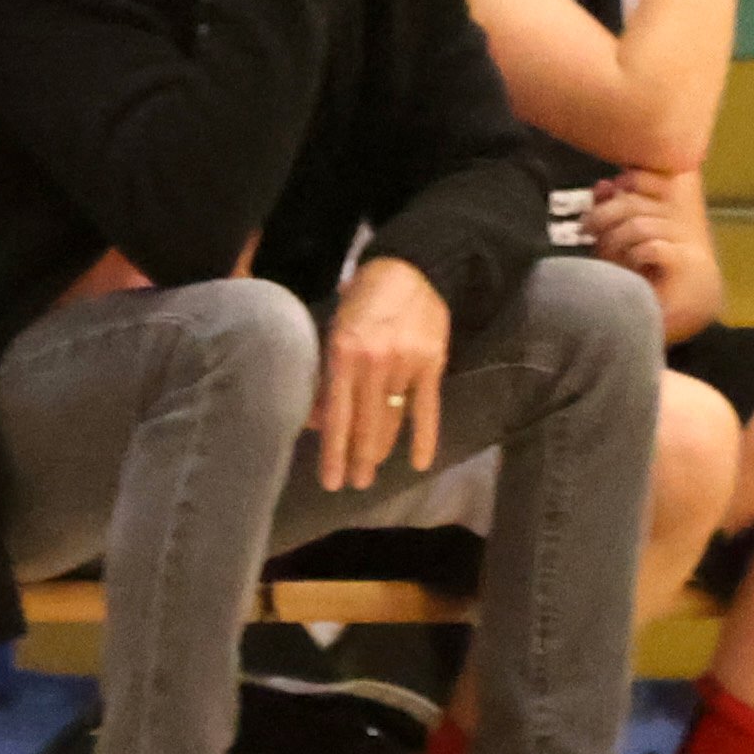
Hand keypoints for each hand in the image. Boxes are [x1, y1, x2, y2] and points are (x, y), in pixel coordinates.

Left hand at [318, 258, 450, 490]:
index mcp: (344, 353)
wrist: (413, 269)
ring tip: (372, 473)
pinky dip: (425, 436)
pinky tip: (421, 462)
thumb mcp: (335, 330)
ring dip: (381, 450)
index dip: (334, 451)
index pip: (337, 415)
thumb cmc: (363, 300)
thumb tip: (321, 421)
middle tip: (354, 484)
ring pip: (392, 419)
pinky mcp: (433, 363)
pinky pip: (427, 407)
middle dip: (358, 458)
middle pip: (365, 423)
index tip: (331, 480)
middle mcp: (374, 363)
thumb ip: (330, 374)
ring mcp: (406, 364)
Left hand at [581, 171, 723, 344]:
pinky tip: (634, 266)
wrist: (691, 302)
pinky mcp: (686, 261)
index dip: (621, 185)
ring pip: (638, 225)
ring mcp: (686, 235)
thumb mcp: (629, 232)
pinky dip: (636, 255)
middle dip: (604, 216)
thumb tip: (602, 186)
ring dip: (615, 241)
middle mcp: (682, 212)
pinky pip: (651, 248)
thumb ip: (617, 206)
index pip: (643, 176)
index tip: (604, 203)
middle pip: (632, 200)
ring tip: (607, 256)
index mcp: (673, 197)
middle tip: (588, 231)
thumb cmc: (657, 265)